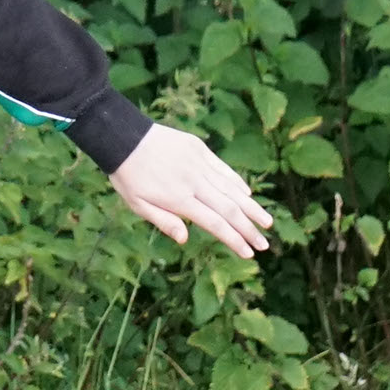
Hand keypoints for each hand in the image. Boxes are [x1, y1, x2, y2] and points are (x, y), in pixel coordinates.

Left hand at [109, 123, 272, 259]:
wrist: (122, 136)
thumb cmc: (127, 176)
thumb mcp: (137, 204)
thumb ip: (164, 221)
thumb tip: (185, 240)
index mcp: (179, 199)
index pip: (215, 223)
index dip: (234, 239)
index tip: (248, 253)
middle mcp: (194, 181)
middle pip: (229, 209)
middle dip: (249, 229)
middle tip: (264, 245)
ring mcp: (199, 163)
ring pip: (232, 188)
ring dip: (252, 208)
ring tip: (267, 223)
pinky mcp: (199, 149)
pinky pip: (223, 169)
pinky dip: (237, 183)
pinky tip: (247, 195)